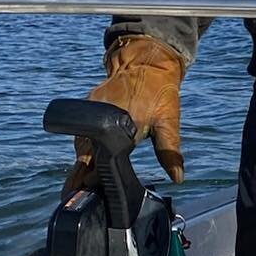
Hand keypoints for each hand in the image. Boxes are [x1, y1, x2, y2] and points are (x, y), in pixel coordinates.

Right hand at [64, 35, 187, 191]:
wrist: (147, 61)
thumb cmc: (161, 93)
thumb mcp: (169, 122)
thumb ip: (170, 152)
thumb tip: (178, 178)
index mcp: (119, 127)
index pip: (99, 161)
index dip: (94, 179)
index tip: (90, 192)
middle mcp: (99, 120)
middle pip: (85, 156)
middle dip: (81, 176)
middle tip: (77, 194)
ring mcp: (90, 112)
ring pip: (81, 145)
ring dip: (82, 162)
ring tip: (79, 184)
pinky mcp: (87, 106)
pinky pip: (82, 132)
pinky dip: (84, 147)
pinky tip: (86, 161)